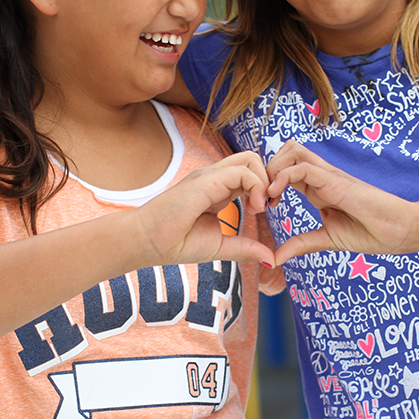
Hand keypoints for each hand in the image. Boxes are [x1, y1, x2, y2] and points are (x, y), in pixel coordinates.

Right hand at [134, 151, 277, 266]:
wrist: (147, 242)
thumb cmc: (177, 243)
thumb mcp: (220, 247)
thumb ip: (245, 248)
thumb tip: (271, 259)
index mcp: (218, 188)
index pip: (249, 173)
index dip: (264, 188)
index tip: (264, 211)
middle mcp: (215, 177)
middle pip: (252, 159)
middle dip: (268, 179)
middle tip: (267, 206)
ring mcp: (210, 175)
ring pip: (251, 159)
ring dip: (264, 182)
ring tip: (259, 208)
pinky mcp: (207, 180)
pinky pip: (242, 172)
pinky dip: (256, 187)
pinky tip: (253, 209)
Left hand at [266, 141, 418, 264]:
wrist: (402, 231)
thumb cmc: (372, 233)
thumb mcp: (328, 239)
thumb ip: (302, 244)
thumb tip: (275, 258)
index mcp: (319, 188)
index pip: (287, 168)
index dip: (269, 181)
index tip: (262, 205)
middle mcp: (322, 177)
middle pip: (286, 151)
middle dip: (267, 168)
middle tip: (261, 196)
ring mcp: (330, 177)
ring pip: (293, 151)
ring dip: (274, 167)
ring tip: (268, 194)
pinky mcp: (337, 182)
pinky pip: (305, 167)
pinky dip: (285, 176)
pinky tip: (276, 195)